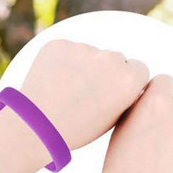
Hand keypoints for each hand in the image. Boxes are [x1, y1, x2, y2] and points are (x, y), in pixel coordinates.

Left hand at [20, 39, 149, 150]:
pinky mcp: (61, 44)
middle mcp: (111, 58)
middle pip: (116, 59)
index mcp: (130, 78)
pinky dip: (63, 62)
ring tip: (66, 90)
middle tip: (87, 92)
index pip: (139, 68)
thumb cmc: (76, 129)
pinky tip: (54, 81)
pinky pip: (68, 50)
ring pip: (91, 54)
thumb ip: (126, 92)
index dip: (126, 81)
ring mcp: (85, 48)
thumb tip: (130, 74)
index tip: (113, 93)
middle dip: (106, 71)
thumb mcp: (113, 116)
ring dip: (84, 66)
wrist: (33, 127)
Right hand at [91, 74, 172, 172]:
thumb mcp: (121, 126)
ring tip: (158, 160)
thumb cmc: (121, 164)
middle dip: (167, 116)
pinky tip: (170, 170)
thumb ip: (141, 105)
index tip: (151, 103)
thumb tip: (151, 94)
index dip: (157, 92)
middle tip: (152, 140)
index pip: (165, 81)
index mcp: (157, 102)